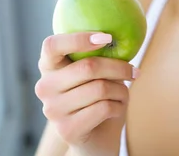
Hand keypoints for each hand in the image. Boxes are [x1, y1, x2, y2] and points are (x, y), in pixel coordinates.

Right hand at [35, 32, 139, 155]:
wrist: (94, 141)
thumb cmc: (98, 100)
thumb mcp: (97, 75)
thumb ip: (100, 58)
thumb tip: (119, 38)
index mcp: (48, 67)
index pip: (52, 45)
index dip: (78, 39)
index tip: (106, 37)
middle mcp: (45, 87)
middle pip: (88, 66)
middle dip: (119, 67)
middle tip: (134, 70)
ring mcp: (52, 109)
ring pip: (100, 88)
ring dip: (121, 90)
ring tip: (122, 93)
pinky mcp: (66, 129)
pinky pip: (104, 107)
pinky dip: (119, 106)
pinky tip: (117, 109)